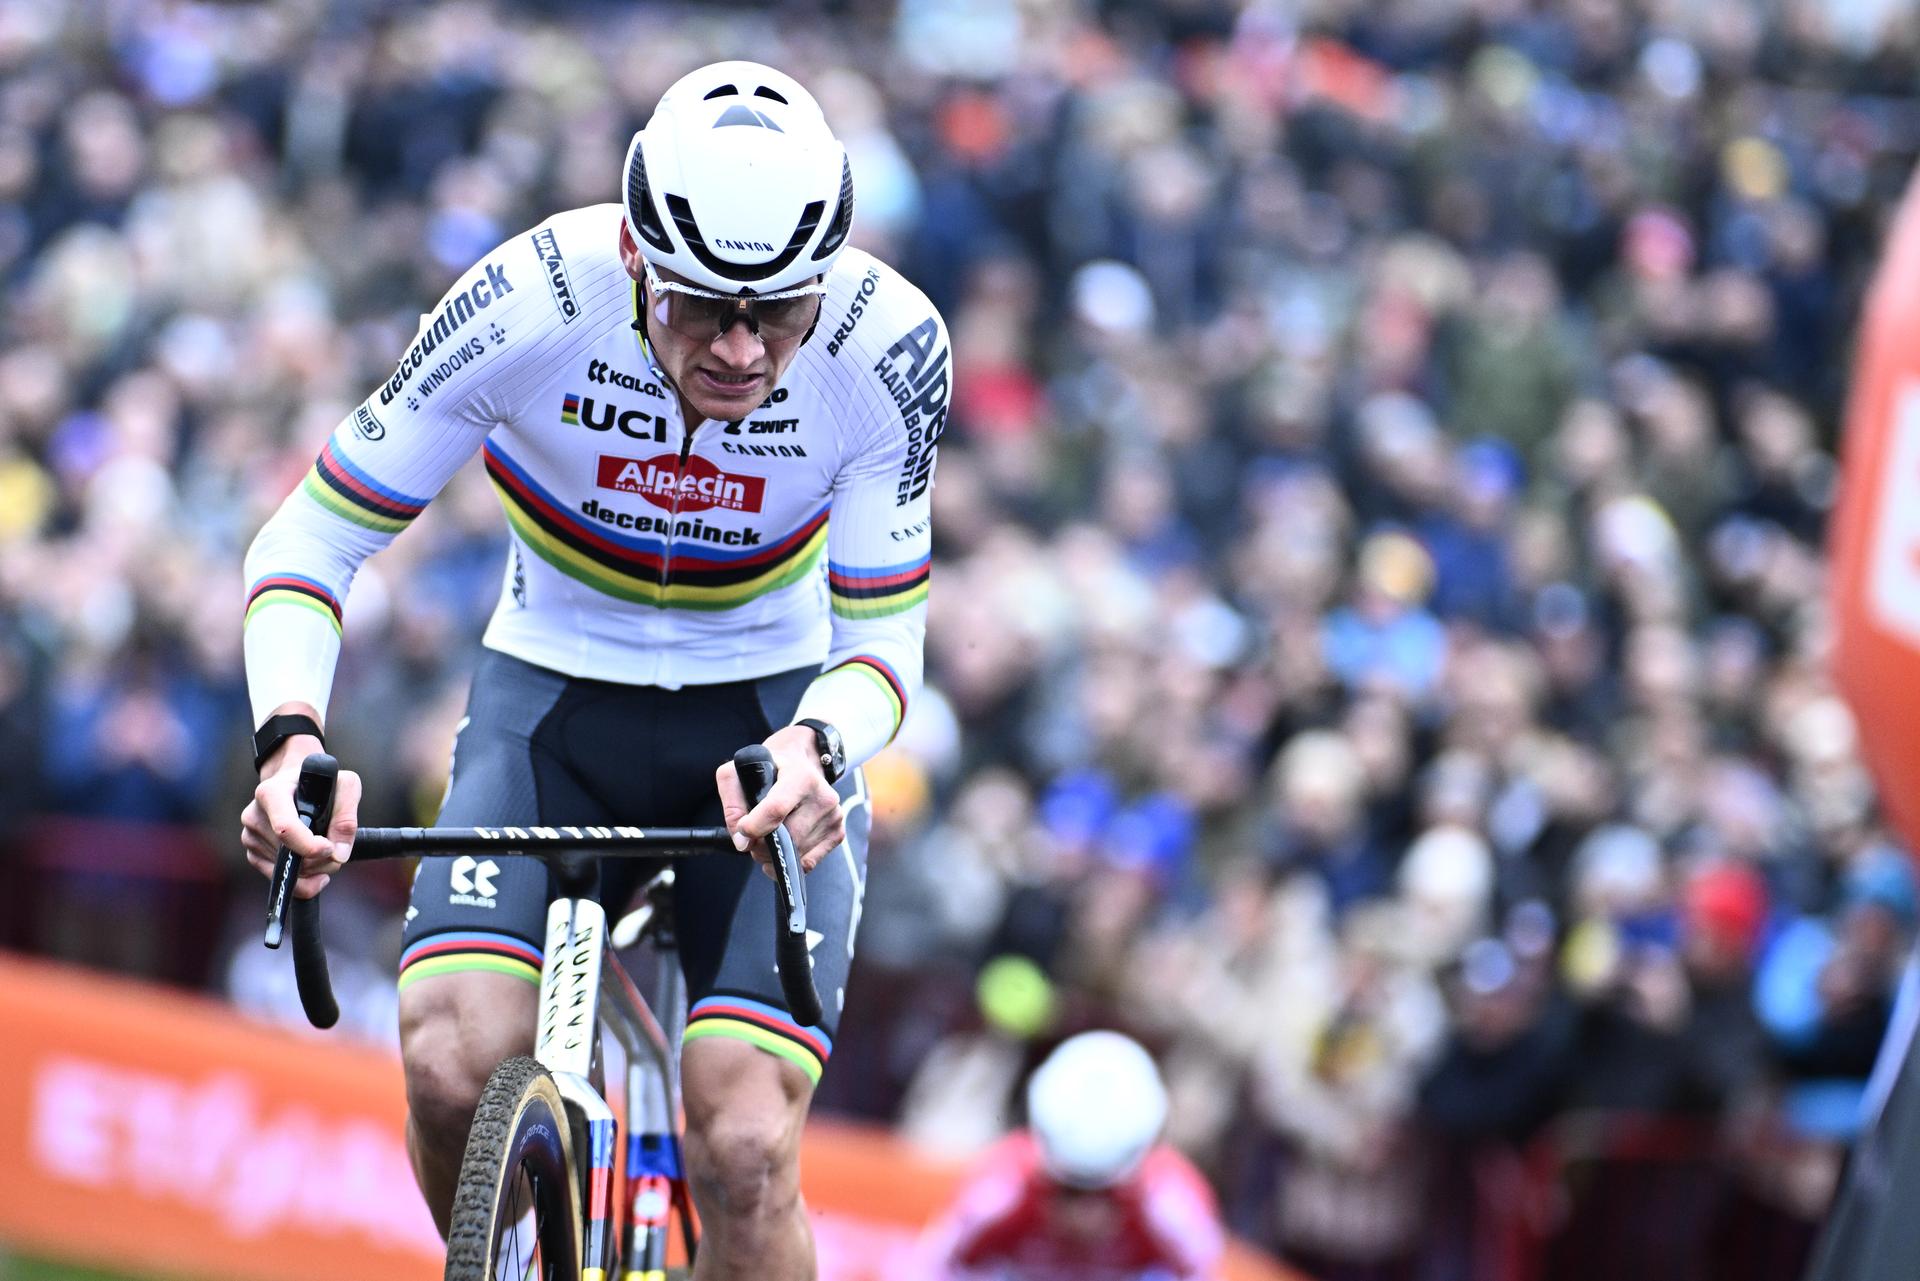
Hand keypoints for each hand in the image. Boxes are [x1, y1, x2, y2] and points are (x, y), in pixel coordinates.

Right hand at [240, 735, 360, 899]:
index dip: (309, 846)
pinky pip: (279, 878)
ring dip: (314, 868)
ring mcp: (250, 836)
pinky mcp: (252, 854)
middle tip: (337, 849)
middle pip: (290, 855)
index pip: (285, 829)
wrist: (295, 784)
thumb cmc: (322, 783)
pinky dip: (302, 878)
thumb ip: (347, 816)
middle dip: (321, 860)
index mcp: (271, 793)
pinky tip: (312, 861)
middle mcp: (254, 815)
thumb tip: (339, 854)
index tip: (330, 849)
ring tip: (323, 847)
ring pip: (288, 870)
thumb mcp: (345, 785)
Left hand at [715, 724, 843, 875]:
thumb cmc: (767, 770)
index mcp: (801, 776)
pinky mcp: (837, 832)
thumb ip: (732, 803)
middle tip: (751, 839)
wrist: (801, 764)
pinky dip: (789, 863)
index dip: (755, 826)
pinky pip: (809, 862)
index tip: (742, 831)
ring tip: (767, 839)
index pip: (776, 809)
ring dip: (774, 856)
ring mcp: (833, 815)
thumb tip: (742, 841)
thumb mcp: (739, 773)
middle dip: (761, 846)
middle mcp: (823, 796)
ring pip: (796, 853)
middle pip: (787, 838)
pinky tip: (780, 852)